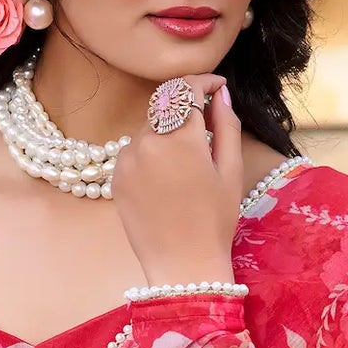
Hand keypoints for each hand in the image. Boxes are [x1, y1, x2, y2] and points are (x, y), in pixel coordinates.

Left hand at [112, 75, 243, 286]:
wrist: (182, 265)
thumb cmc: (215, 220)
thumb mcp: (231, 171)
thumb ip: (226, 126)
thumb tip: (221, 95)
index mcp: (179, 138)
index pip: (186, 89)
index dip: (204, 82)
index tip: (218, 87)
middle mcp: (147, 141)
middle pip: (166, 104)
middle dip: (187, 105)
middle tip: (209, 122)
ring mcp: (126, 159)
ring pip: (150, 126)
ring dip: (169, 129)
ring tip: (190, 157)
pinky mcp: (116, 176)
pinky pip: (135, 149)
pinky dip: (152, 150)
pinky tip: (169, 176)